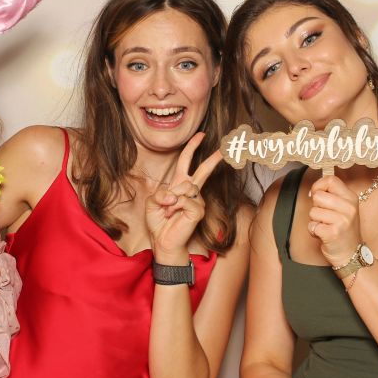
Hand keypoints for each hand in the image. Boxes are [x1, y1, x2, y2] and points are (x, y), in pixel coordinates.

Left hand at [144, 132, 221, 263]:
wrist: (163, 242)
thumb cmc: (159, 222)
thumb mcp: (153, 203)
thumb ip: (161, 193)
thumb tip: (175, 194)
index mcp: (179, 185)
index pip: (186, 162)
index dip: (192, 147)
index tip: (201, 135)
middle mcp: (191, 191)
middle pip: (203, 169)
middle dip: (214, 157)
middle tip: (225, 147)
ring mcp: (197, 200)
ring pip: (185, 187)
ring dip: (171, 199)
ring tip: (168, 212)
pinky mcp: (199, 210)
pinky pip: (184, 200)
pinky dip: (174, 207)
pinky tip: (174, 215)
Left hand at [306, 175, 362, 267]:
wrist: (351, 254)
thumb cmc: (343, 230)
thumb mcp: (344, 209)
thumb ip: (331, 196)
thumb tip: (313, 189)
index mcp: (351, 198)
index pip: (331, 180)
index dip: (319, 186)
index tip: (317, 195)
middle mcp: (349, 208)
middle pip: (318, 196)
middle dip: (315, 206)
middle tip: (324, 216)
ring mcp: (342, 221)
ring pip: (313, 211)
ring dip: (314, 221)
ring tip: (325, 226)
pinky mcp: (333, 233)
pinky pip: (312, 226)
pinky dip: (313, 231)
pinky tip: (323, 235)